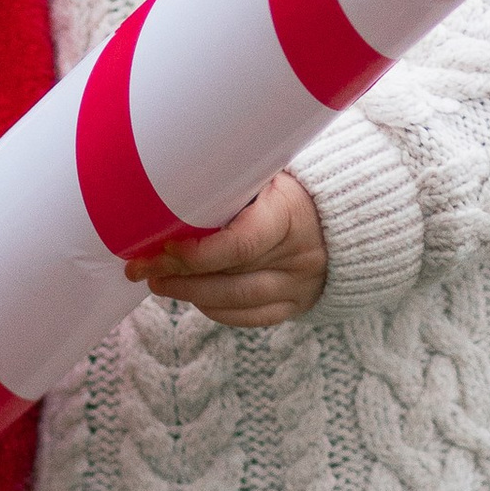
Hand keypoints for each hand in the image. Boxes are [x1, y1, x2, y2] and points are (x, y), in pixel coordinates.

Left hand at [126, 171, 326, 327]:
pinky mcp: (297, 305)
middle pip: (230, 276)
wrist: (347, 209)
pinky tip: (192, 296)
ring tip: (158, 283)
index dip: (197, 252)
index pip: (240, 244)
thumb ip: (230, 183)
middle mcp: (299, 255)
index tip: (164, 247)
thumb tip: (167, 187)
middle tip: (141, 267)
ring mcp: (300, 285)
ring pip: (235, 301)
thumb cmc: (291, 183)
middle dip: (179, 275)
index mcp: (290, 213)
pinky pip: (248, 318)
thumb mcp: (268, 172)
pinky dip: (215, 309)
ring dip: (189, 294)